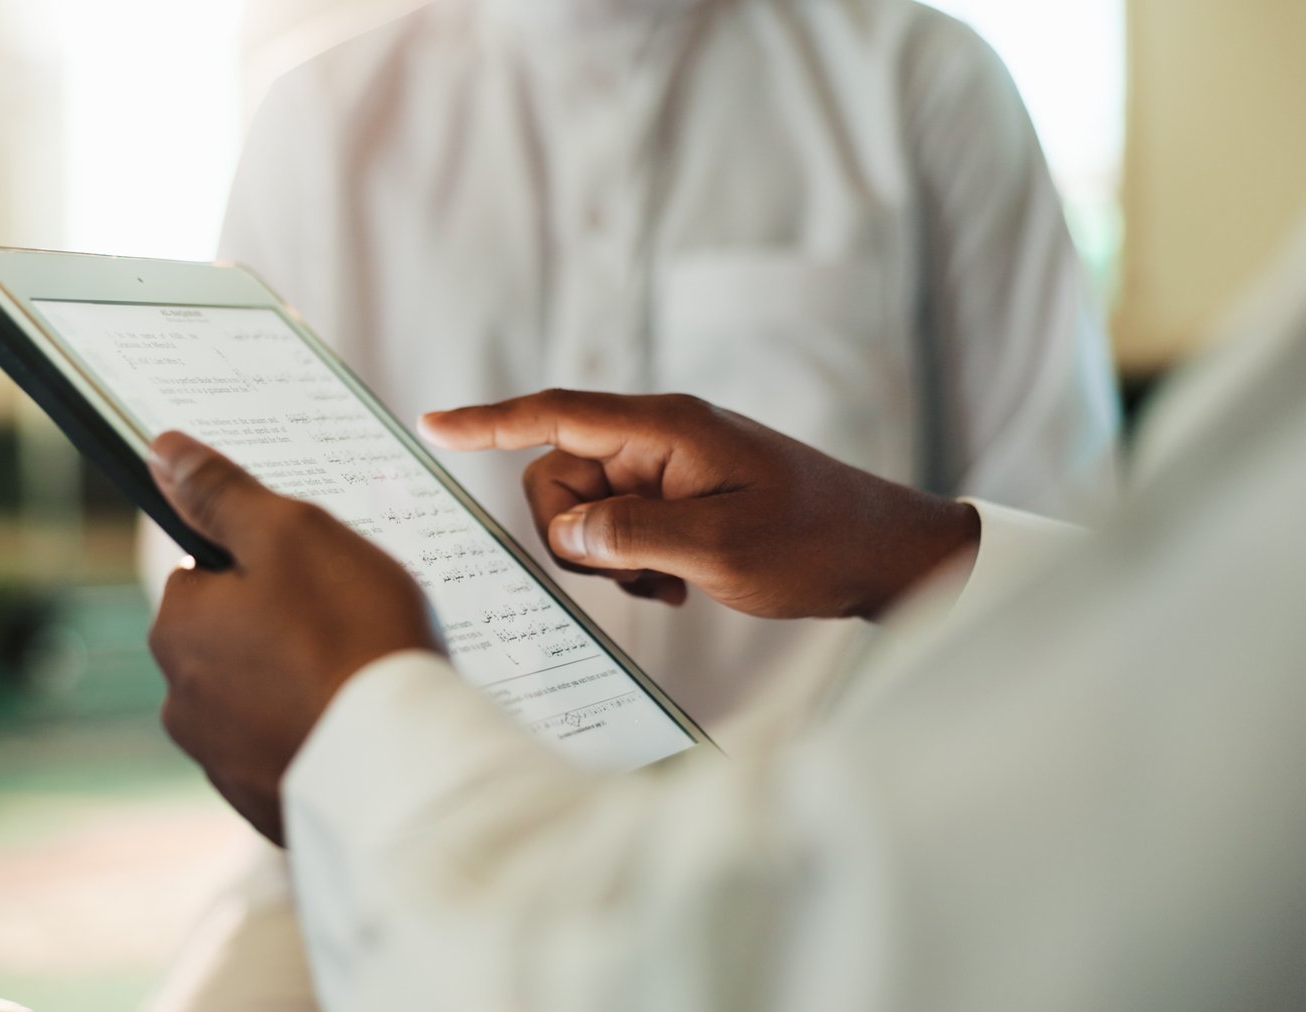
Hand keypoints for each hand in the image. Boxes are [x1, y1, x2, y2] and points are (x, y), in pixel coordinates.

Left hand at [147, 432, 441, 843]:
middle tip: (348, 626)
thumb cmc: (351, 638)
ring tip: (359, 680)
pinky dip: (313, 735)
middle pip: (232, 636)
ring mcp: (220, 761)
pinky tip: (355, 728)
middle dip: (280, 626)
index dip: (269, 566)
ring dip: (297, 685)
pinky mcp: (262, 804)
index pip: (208, 572)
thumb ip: (221, 491)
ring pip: (258, 696)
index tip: (318, 578)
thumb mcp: (290, 533)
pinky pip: (285, 750)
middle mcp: (180, 700)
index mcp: (177, 629)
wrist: (402, 765)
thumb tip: (162, 451)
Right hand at [420, 391, 979, 619]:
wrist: (885, 556)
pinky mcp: (675, 499)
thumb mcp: (723, 550)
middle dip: (572, 534)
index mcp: (666, 428)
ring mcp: (665, 470)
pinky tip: (677, 587)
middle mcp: (657, 439)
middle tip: (633, 576)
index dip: (488, 421)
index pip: (557, 415)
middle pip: (555, 475)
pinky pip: (614, 530)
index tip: (431, 425)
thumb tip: (568, 533)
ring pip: (581, 512)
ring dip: (606, 558)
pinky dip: (629, 565)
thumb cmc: (818, 542)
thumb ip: (634, 538)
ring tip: (668, 585)